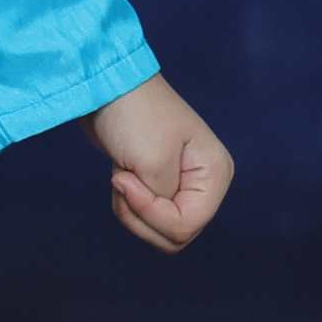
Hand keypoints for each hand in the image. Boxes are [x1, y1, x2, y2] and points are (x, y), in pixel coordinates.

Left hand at [90, 74, 232, 254]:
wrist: (106, 87)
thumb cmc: (135, 115)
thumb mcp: (154, 162)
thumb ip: (162, 202)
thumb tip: (158, 220)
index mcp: (215, 175)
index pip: (187, 225)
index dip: (152, 213)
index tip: (126, 180)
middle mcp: (205, 185)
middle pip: (175, 233)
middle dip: (141, 215)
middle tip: (122, 181)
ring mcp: (183, 187)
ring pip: (159, 230)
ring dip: (131, 211)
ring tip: (120, 177)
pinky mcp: (159, 186)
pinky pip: (146, 218)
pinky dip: (127, 205)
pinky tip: (121, 177)